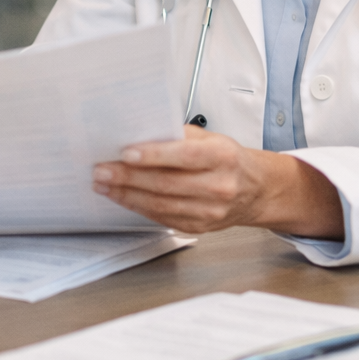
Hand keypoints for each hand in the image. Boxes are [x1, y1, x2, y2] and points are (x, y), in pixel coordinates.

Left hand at [91, 125, 343, 238]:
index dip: (152, 155)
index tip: (125, 153)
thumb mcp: (210, 137)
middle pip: (166, 183)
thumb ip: (177, 135)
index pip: (183, 156)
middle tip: (102, 170)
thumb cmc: (228, 159)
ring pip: (161, 205)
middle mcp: (219, 186)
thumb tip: (138, 132)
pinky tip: (123, 198)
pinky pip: (163, 218)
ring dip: (126, 195)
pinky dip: (139, 207)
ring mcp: (210, 211)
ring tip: (104, 185)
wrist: (256, 190)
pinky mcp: (199, 227)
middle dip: (128, 178)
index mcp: (222, 157)